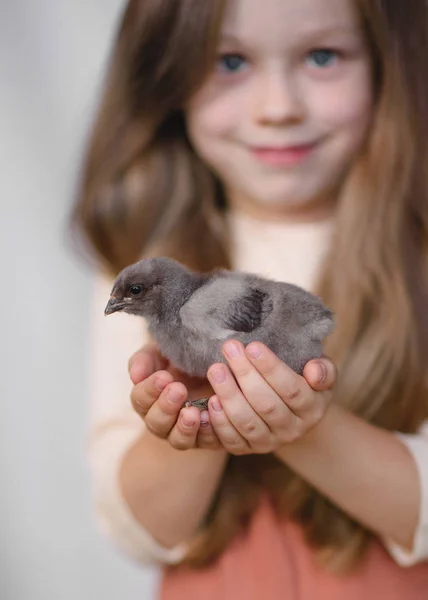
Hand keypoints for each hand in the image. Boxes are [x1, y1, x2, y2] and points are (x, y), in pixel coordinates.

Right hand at [128, 344, 221, 449]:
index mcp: (147, 401)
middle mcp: (163, 422)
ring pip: (178, 440)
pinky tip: (212, 415)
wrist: (212, 361)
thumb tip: (135, 375)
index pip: (140, 400)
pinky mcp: (208, 437)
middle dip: (166, 407)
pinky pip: (206, 441)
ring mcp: (184, 433)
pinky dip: (208, 431)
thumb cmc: (180, 357)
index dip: (150, 390)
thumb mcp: (161, 352)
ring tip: (193, 412)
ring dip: (184, 427)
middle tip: (178, 389)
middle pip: (156, 423)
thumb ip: (145, 360)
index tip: (163, 377)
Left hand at [205, 340, 336, 454]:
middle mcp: (292, 430)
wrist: (292, 411)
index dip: (271, 368)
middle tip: (229, 349)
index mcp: (312, 409)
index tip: (252, 346)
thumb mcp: (321, 373)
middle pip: (266, 405)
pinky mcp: (247, 449)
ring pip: (247, 422)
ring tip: (216, 370)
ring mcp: (269, 442)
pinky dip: (219, 422)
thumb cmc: (303, 381)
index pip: (291, 389)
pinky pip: (231, 440)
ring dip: (229, 395)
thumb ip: (323, 370)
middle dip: (245, 374)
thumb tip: (314, 371)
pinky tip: (210, 401)